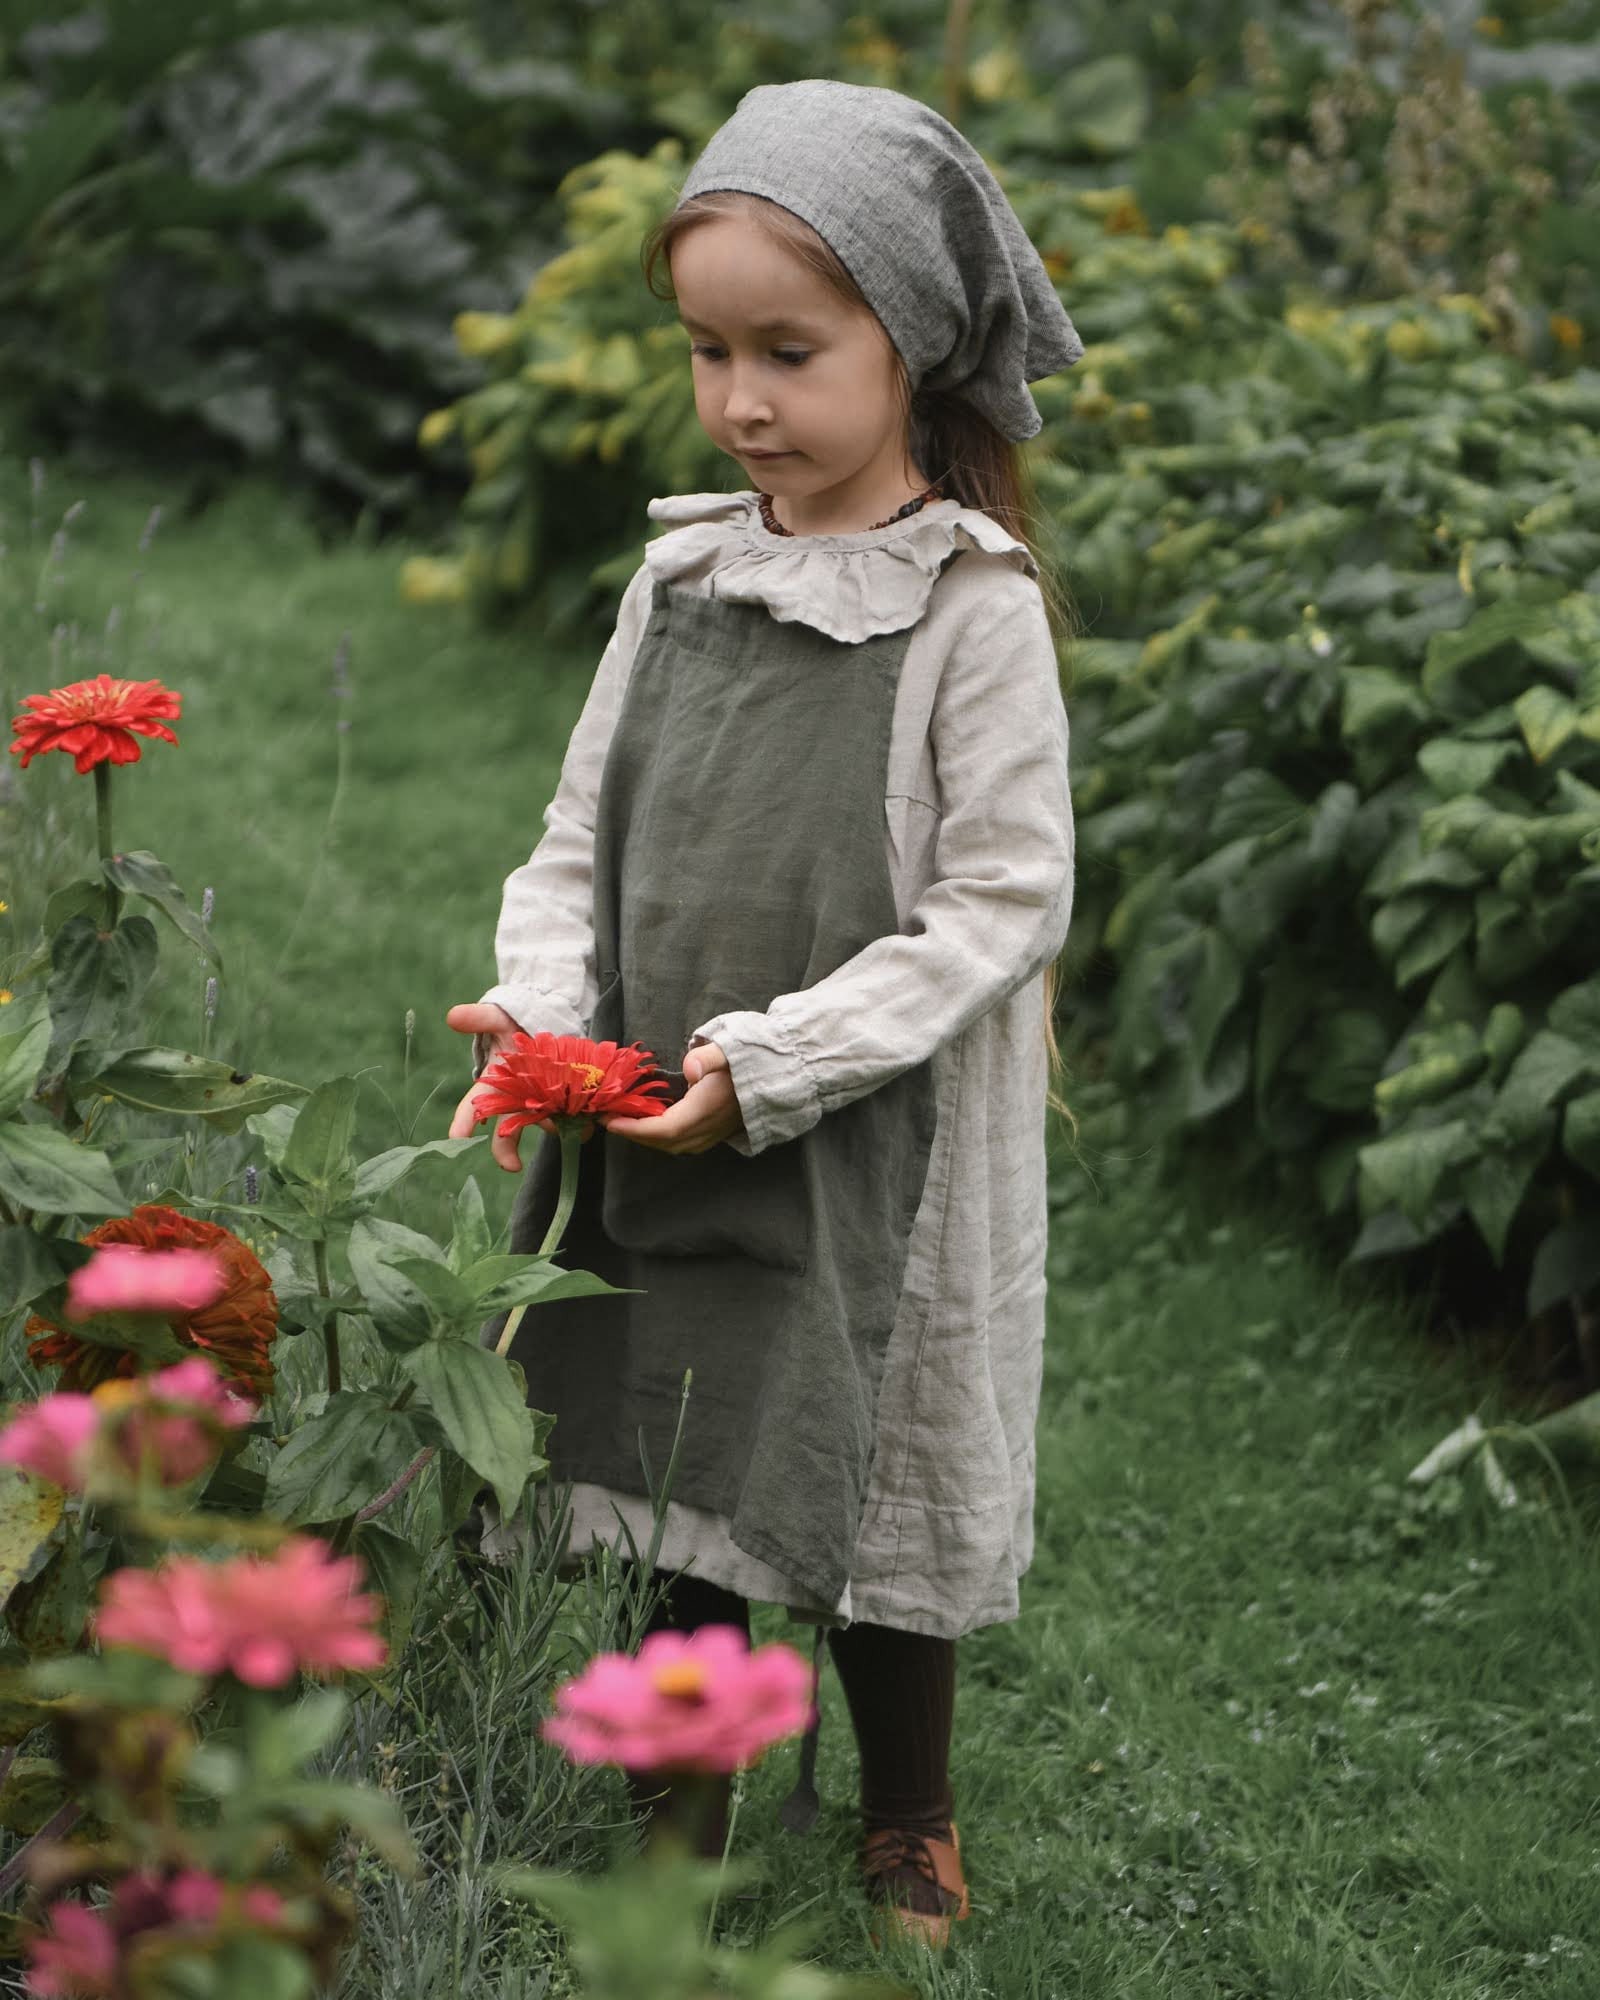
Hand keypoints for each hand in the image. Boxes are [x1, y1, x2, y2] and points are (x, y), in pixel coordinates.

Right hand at [444, 1002, 595, 1172]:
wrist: (546, 1027)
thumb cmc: (514, 1025)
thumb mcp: (498, 1018)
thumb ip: (479, 1018)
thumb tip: (453, 1016)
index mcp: (493, 1083)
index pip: (473, 1105)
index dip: (463, 1122)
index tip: (456, 1138)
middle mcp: (514, 1100)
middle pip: (505, 1130)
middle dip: (505, 1150)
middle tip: (510, 1165)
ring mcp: (539, 1105)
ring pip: (542, 1124)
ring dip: (552, 1127)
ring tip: (566, 1125)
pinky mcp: (564, 1105)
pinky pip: (569, 1121)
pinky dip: (578, 1125)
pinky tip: (588, 1124)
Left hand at [602, 1042, 746, 1154]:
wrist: (780, 1072)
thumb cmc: (750, 1057)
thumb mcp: (728, 1050)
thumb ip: (707, 1057)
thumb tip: (689, 1068)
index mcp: (706, 1110)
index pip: (664, 1130)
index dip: (634, 1129)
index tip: (609, 1120)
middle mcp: (709, 1128)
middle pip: (664, 1143)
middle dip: (635, 1134)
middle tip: (609, 1118)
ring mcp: (715, 1133)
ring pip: (675, 1146)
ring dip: (648, 1138)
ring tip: (626, 1121)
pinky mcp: (718, 1132)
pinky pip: (684, 1142)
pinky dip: (663, 1137)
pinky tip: (651, 1123)